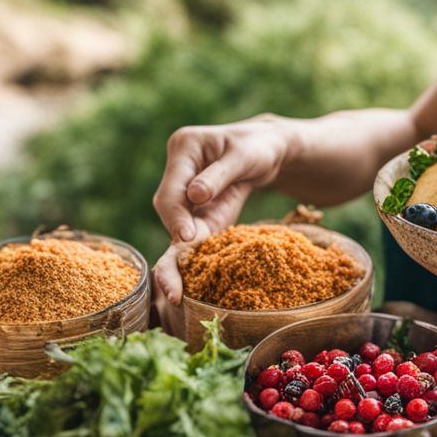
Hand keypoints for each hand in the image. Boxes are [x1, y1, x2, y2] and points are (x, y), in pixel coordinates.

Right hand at [152, 116, 293, 304]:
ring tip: (176, 289)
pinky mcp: (195, 210)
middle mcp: (178, 170)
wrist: (269, 151)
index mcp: (184, 147)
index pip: (172, 186)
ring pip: (174, 223)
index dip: (177, 214)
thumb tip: (195, 197)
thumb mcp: (244, 156)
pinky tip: (184, 284)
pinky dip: (189, 255)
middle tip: (173, 276)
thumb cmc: (258, 147)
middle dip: (174, 237)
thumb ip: (219, 175)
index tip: (186, 237)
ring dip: (178, 252)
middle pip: (167, 207)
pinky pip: (188, 232)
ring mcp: (184, 191)